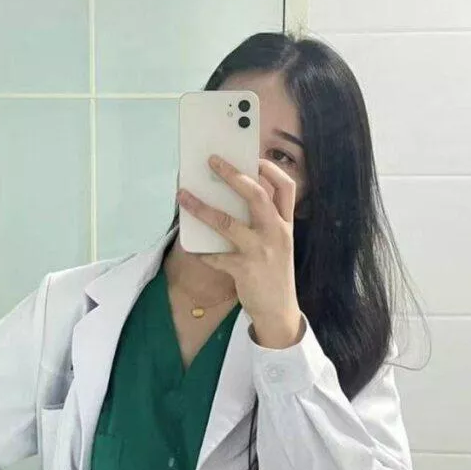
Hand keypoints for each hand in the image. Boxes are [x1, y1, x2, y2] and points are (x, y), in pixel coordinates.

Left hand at [177, 156, 304, 348]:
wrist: (279, 312)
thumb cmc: (273, 274)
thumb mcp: (278, 245)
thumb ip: (264, 223)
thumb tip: (232, 200)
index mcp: (287, 225)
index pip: (286, 188)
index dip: (271, 169)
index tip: (253, 157)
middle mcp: (277, 234)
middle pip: (256, 195)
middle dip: (233, 175)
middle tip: (213, 161)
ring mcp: (261, 252)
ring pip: (227, 223)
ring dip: (202, 208)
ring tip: (183, 196)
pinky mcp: (244, 270)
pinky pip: (215, 256)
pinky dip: (201, 251)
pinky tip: (191, 248)